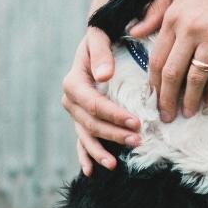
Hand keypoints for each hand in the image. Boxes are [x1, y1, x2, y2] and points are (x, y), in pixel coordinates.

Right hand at [60, 26, 140, 174]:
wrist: (98, 39)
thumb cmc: (102, 36)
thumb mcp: (99, 37)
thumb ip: (101, 53)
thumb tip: (104, 75)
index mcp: (74, 82)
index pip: (93, 104)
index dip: (113, 115)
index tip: (136, 122)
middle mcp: (71, 100)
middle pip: (91, 123)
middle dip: (113, 134)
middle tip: (137, 140)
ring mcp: (75, 113)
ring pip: (86, 136)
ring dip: (100, 151)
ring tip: (114, 165)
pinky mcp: (82, 119)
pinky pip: (82, 141)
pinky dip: (85, 156)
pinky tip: (91, 172)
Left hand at [129, 0, 207, 121]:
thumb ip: (156, 8)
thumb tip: (134, 32)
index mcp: (174, 15)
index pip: (157, 58)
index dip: (154, 84)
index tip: (153, 99)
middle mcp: (190, 28)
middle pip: (172, 73)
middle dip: (167, 99)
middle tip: (166, 117)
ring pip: (196, 78)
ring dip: (190, 100)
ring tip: (188, 114)